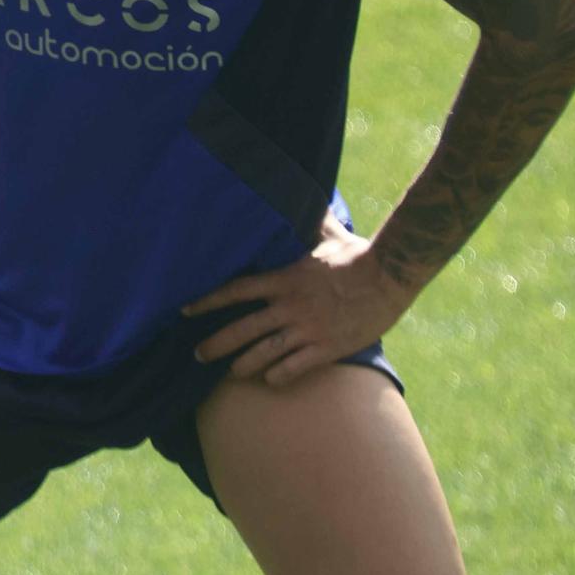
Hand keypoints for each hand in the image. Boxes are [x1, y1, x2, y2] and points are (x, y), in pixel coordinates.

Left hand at [185, 211, 416, 386]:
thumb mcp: (327, 236)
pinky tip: (270, 379)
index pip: (235, 291)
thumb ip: (309, 223)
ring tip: (230, 372)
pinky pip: (294, 368)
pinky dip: (278, 375)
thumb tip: (303, 195)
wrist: (390, 279)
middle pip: (242, 329)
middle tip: (197, 355)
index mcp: (283, 279)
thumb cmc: (358, 255)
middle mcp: (289, 307)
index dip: (207, 301)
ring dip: (243, 365)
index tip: (185, 310)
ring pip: (264, 354)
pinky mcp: (326, 349)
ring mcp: (307, 330)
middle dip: (216, 344)